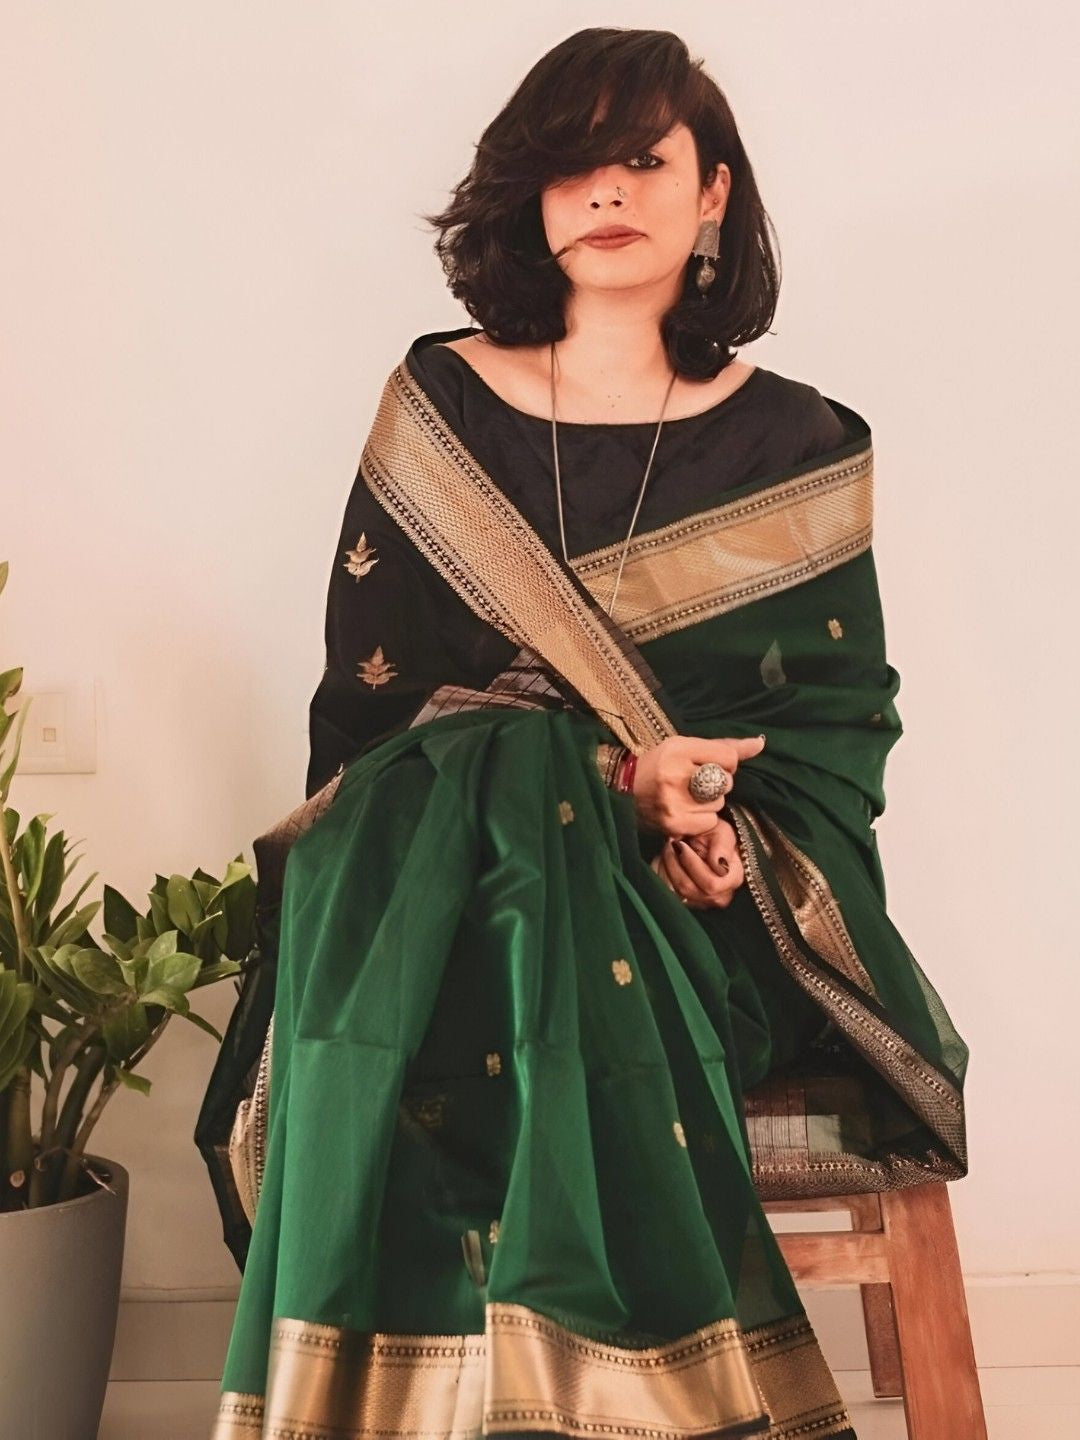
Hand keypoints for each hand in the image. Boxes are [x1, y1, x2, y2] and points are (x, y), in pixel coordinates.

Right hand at [631, 734, 764, 836]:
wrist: (621, 791)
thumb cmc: (657, 766)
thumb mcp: (684, 747)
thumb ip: (723, 746)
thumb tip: (760, 744)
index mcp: (678, 749)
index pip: (728, 757)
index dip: (723, 763)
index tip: (706, 765)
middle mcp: (676, 774)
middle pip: (725, 782)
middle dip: (716, 784)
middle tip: (694, 783)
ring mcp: (674, 802)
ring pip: (719, 804)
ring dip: (709, 803)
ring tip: (687, 798)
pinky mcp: (675, 824)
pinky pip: (709, 822)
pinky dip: (702, 819)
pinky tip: (685, 812)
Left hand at [650, 815, 743, 908]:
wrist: (704, 843)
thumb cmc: (715, 836)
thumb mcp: (722, 832)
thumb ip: (722, 847)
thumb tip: (719, 864)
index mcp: (733, 879)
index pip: (710, 883)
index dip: (691, 863)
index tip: (681, 844)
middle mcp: (719, 896)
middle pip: (687, 888)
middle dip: (673, 862)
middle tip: (670, 843)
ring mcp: (701, 903)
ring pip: (673, 890)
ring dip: (664, 866)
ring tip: (668, 849)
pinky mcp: (685, 903)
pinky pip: (664, 891)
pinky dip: (659, 873)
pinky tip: (663, 860)